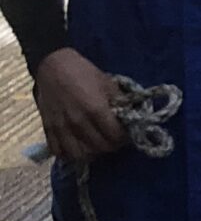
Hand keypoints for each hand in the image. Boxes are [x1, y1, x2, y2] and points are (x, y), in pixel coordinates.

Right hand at [35, 49, 127, 163]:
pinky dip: (69, 154)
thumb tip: (131, 118)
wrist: (53, 65)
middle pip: (100, 147)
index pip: (115, 136)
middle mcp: (78, 122)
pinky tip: (78, 147)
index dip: (125, 138)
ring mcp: (61, 128)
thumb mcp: (108, 83)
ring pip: (79, 155)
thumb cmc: (83, 72)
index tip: (127, 133)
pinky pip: (58, 151)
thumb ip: (119, 103)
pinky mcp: (48, 129)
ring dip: (92, 153)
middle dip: (112, 146)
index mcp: (95, 109)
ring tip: (97, 145)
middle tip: (114, 139)